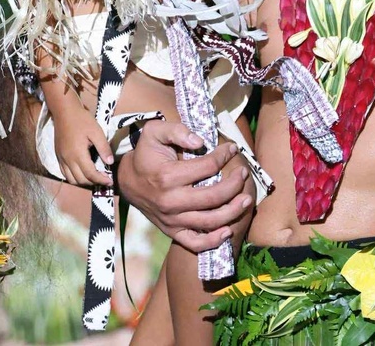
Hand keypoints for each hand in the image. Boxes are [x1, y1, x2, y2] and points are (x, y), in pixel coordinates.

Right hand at [53, 99, 113, 187]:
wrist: (65, 112)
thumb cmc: (82, 120)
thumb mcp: (96, 131)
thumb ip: (103, 148)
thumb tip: (110, 162)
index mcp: (78, 154)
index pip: (90, 174)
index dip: (101, 180)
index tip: (110, 181)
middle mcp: (68, 160)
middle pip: (81, 179)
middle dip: (93, 182)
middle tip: (104, 179)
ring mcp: (61, 159)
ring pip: (71, 179)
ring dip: (83, 182)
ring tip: (94, 178)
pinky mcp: (58, 156)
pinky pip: (65, 173)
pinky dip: (74, 177)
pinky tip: (82, 173)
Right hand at [116, 119, 253, 251]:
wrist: (127, 180)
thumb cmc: (146, 153)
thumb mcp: (154, 132)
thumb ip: (176, 130)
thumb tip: (200, 141)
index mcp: (168, 176)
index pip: (207, 167)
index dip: (224, 156)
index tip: (233, 148)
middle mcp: (171, 201)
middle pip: (213, 197)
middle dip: (234, 184)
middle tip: (244, 173)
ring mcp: (172, 220)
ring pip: (209, 222)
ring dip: (233, 211)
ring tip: (247, 199)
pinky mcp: (172, 231)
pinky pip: (195, 243)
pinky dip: (214, 241)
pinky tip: (228, 230)